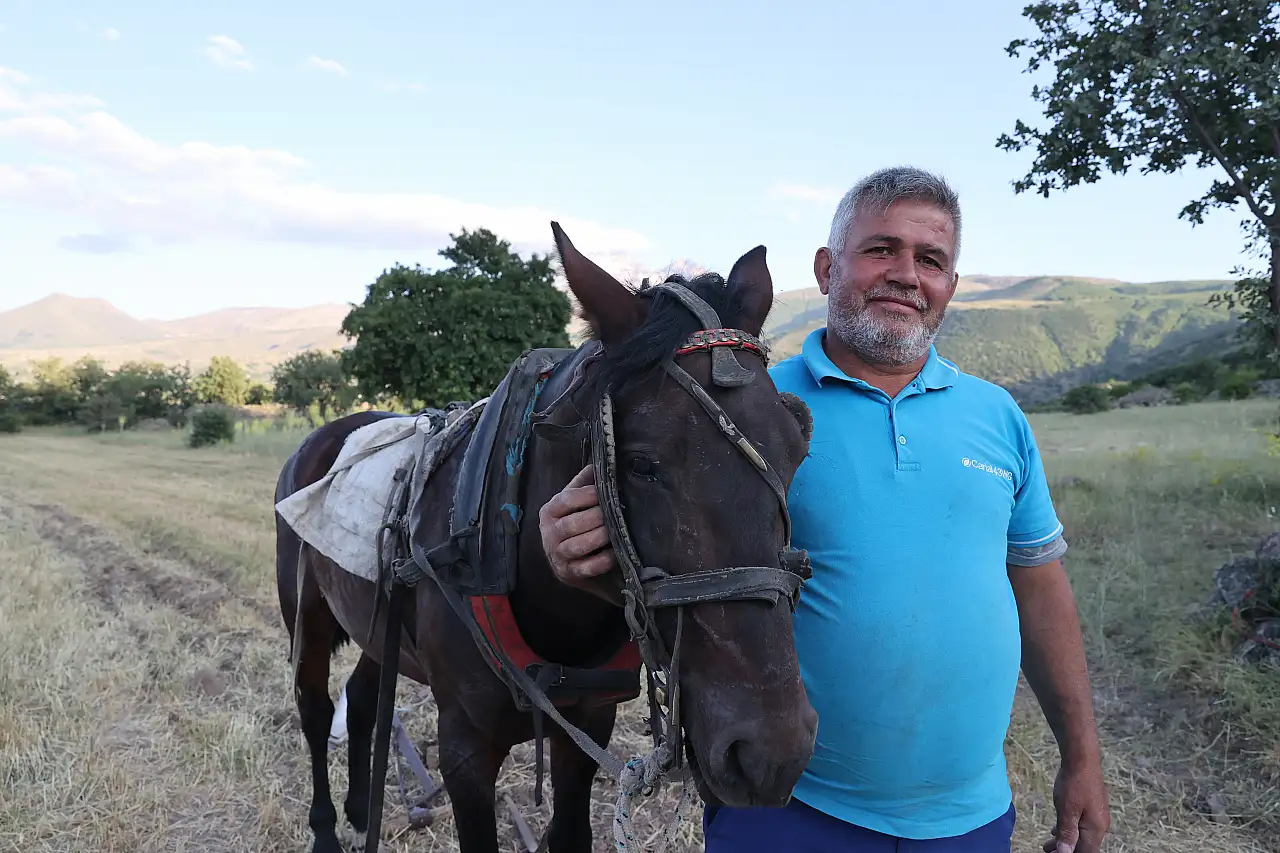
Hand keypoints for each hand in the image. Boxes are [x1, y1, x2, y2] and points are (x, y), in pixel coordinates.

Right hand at [537, 464, 618, 589]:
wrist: (571, 563)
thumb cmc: (576, 526)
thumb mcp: (575, 503)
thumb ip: (584, 483)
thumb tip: (599, 463)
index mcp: (549, 511)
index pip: (566, 500)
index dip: (587, 495)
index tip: (607, 492)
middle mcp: (549, 534)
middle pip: (572, 524)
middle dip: (597, 518)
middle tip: (615, 512)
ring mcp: (557, 556)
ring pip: (577, 546)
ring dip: (598, 538)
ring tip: (614, 531)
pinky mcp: (569, 574)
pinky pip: (586, 568)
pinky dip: (601, 561)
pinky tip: (614, 553)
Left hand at [1043, 761, 1109, 852]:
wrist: (1082, 760)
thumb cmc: (1074, 784)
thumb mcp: (1067, 810)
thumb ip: (1067, 833)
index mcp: (1096, 829)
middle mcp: (1099, 825)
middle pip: (1083, 846)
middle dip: (1066, 851)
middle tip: (1046, 851)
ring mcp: (1096, 816)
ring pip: (1081, 836)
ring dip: (1065, 841)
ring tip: (1047, 845)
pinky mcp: (1091, 807)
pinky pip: (1080, 825)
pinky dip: (1068, 830)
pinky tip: (1056, 831)